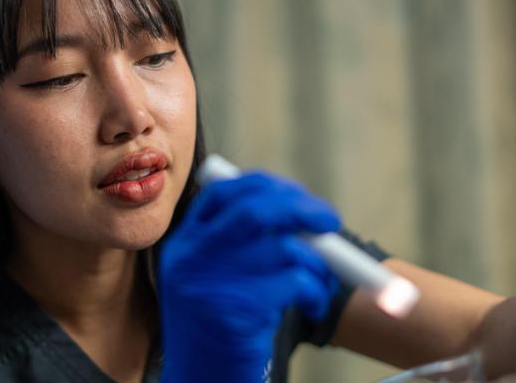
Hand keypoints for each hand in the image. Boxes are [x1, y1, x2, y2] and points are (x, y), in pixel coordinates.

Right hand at [158, 171, 340, 382]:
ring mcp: (210, 284)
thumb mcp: (218, 279)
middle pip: (255, 209)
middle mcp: (190, 258)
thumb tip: (307, 211)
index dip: (266, 186)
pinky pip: (297, 282)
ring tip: (320, 284)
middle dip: (302, 208)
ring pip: (285, 248)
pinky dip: (317, 290)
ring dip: (318, 263)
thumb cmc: (222, 330)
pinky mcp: (237, 312)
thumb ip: (246, 243)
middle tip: (331, 221)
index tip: (298, 196)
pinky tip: (313, 306)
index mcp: (184, 243)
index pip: (223, 192)